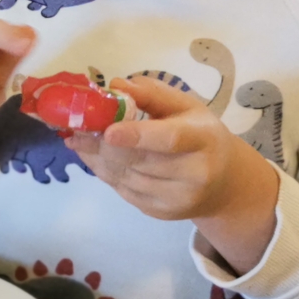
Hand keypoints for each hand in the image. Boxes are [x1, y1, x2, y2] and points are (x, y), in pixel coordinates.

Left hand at [67, 75, 279, 264]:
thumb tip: (116, 85)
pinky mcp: (161, 213)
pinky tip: (92, 157)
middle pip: (138, 160)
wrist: (223, 184)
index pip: (169, 139)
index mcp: (202, 139)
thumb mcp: (187, 107)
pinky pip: (122, 191)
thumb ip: (152, 94)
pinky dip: (103, 172)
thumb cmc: (201, 137)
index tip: (107, 131)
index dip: (136, 135)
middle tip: (75, 127)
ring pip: (124, 177)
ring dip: (96, 158)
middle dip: (101, 144)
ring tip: (78, 139)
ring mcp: (177, 199)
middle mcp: (193, 174)